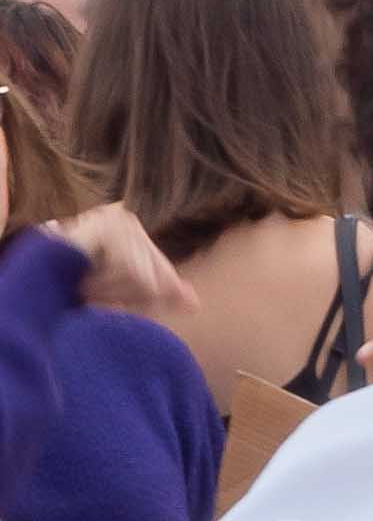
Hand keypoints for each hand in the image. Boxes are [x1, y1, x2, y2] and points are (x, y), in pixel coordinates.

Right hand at [55, 205, 193, 318]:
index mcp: (129, 230)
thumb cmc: (66, 287)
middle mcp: (125, 218)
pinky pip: (129, 271)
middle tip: (86, 293)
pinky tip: (79, 278)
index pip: (160, 274)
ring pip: (143, 280)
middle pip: (156, 281)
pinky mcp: (108, 226)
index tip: (110, 302)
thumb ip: (157, 294)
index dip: (147, 298)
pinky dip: (104, 285)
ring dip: (109, 293)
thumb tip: (196, 301)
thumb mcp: (117, 294)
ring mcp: (116, 218)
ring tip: (80, 285)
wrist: (29, 284)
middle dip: (122, 297)